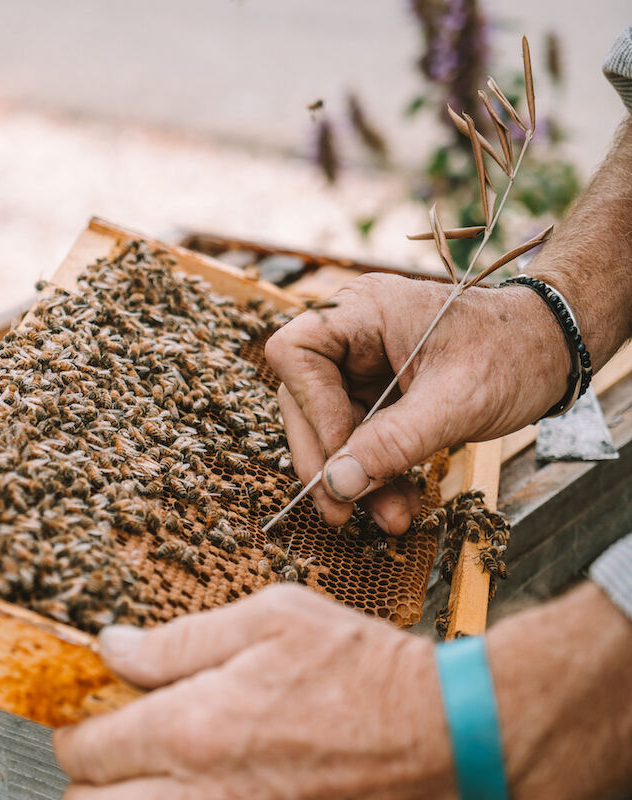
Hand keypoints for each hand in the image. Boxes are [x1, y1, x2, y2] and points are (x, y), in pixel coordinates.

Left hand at [54, 584, 453, 798]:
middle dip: (88, 778)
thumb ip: (178, 639)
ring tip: (147, 770)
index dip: (73, 729)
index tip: (81, 716)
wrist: (439, 732)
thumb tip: (112, 646)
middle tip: (108, 749)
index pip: (90, 748)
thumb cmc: (356, 667)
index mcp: (197, 726)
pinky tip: (197, 786)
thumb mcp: (267, 619)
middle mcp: (205, 793)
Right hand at [264, 274, 568, 533]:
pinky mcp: (376, 391)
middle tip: (341, 511)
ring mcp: (362, 363)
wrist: (552, 350)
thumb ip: (394, 443)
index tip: (343, 456)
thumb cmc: (513, 354)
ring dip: (352, 477)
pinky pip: (358, 437)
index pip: (297, 353)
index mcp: (364, 310)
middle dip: (326, 459)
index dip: (311, 409)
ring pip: (329, 426)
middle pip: (303, 397)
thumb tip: (336, 485)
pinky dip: (375, 472)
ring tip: (387, 518)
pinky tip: (396, 502)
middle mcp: (352, 332)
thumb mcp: (456, 402)